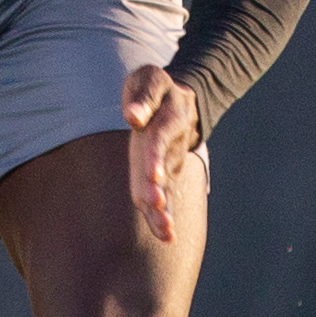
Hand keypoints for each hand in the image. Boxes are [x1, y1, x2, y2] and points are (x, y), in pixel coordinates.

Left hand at [121, 65, 199, 244]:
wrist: (183, 100)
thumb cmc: (155, 88)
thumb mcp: (148, 79)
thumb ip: (142, 97)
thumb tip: (132, 118)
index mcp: (168, 117)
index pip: (159, 137)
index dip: (156, 156)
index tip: (153, 175)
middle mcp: (173, 144)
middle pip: (165, 168)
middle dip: (158, 187)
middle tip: (155, 203)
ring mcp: (172, 162)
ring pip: (167, 187)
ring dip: (164, 208)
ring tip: (164, 229)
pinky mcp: (166, 177)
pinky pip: (167, 197)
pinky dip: (166, 217)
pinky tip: (167, 236)